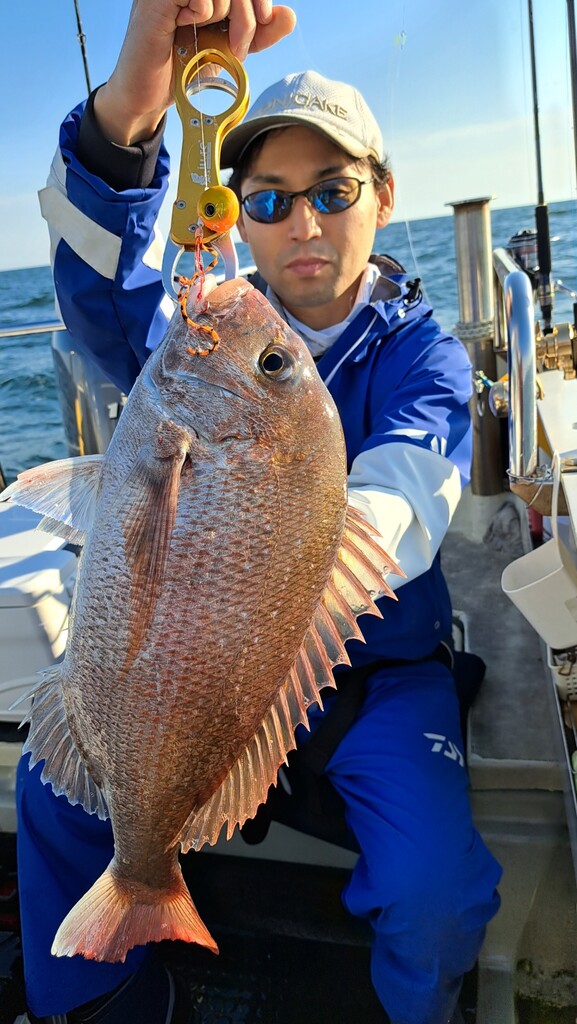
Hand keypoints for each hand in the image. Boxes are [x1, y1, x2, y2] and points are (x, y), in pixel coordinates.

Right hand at [94, 1, 295, 146]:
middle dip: (247, 14)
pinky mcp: (156, 0)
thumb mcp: (229, 50)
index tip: (264, 21)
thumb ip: (258, 33)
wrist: (148, 96)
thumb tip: (289, 17)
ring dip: (225, 18)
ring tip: (210, 42)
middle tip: (238, 46)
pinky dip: (202, 12)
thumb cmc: (183, 69)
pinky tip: (187, 26)